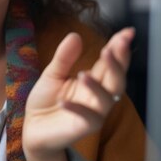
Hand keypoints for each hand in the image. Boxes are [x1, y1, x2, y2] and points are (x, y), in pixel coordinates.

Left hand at [22, 28, 134, 160]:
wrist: (34, 128)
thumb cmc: (47, 100)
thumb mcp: (52, 74)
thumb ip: (64, 56)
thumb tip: (75, 35)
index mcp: (94, 78)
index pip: (111, 61)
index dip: (120, 47)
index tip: (127, 32)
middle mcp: (98, 94)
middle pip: (116, 79)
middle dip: (118, 62)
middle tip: (115, 46)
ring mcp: (94, 111)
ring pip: (107, 99)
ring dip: (97, 86)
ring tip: (83, 74)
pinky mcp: (84, 127)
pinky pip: (87, 118)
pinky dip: (77, 109)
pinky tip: (64, 100)